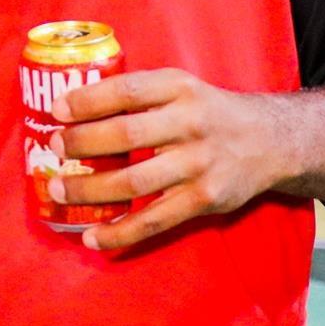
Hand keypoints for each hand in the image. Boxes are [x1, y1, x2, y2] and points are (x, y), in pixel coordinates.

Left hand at [47, 69, 282, 250]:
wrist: (270, 141)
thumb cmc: (208, 112)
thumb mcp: (181, 88)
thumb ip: (140, 95)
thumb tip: (74, 109)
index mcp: (180, 89)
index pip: (127, 91)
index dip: (87, 100)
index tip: (56, 110)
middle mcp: (190, 124)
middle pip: (126, 136)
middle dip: (82, 144)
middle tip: (54, 148)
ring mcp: (198, 165)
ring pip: (134, 182)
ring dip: (89, 189)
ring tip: (59, 189)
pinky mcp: (203, 200)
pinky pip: (153, 221)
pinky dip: (119, 233)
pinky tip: (92, 237)